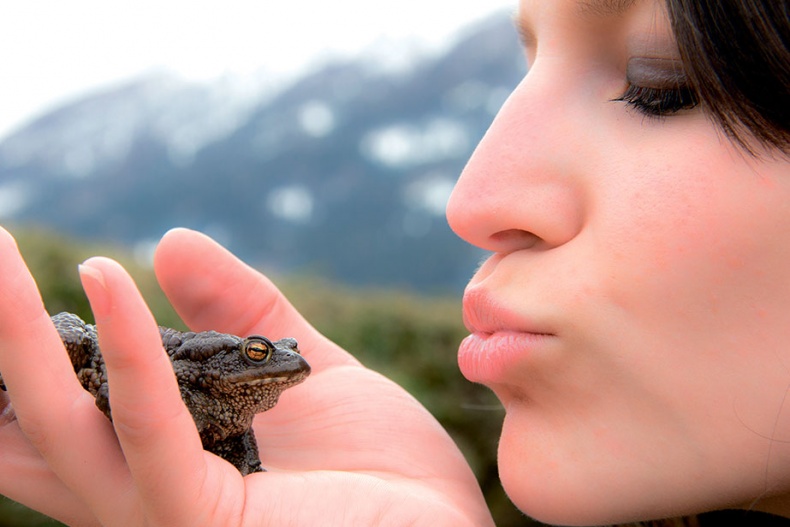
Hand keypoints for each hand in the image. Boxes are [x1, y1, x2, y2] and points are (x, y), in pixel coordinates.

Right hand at [0, 227, 493, 525]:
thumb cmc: (377, 473)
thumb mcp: (297, 372)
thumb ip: (237, 312)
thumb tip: (167, 242)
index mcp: (166, 460)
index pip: (65, 411)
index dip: (24, 356)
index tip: (2, 288)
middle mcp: (147, 491)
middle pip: (41, 419)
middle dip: (3, 339)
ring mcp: (167, 513)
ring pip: (67, 423)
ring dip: (23, 332)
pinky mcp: (203, 522)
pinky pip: (152, 431)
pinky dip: (127, 353)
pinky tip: (104, 279)